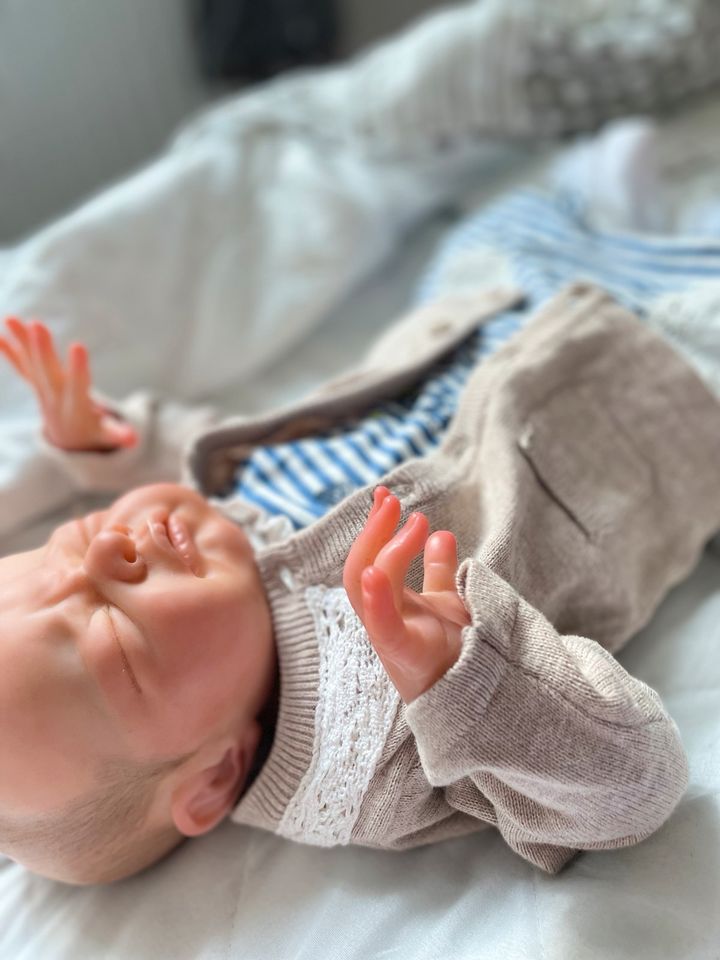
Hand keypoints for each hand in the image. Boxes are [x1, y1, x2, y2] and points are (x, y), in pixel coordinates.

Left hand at [0, 317, 137, 450]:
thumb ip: (118, 436)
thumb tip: (133, 439)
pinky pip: (22, 366)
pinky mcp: (37, 383)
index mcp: (75, 406)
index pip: (77, 385)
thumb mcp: (107, 436)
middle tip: (37, 324)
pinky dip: (10, 351)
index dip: (78, 368)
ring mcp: (42, 389)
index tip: (79, 346)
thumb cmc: (94, 432)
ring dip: (21, 342)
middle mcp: (54, 396)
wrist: (68, 439)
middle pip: (48, 371)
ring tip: (9, 319)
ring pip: (31, 363)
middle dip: (42, 348)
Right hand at [343, 486, 470, 702]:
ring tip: (415, 524)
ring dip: (386, 551)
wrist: (480, 702)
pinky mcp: (405, 656)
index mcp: (391, 607)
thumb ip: (441, 573)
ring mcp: (391, 637)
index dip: (374, 527)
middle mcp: (384, 619)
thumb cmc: (460, 657)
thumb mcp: (451, 606)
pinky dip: (375, 601)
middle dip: (373, 531)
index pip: (371, 560)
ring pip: (369, 589)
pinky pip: (382, 627)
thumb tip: (441, 535)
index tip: (384, 495)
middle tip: (391, 500)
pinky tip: (374, 575)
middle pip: (362, 569)